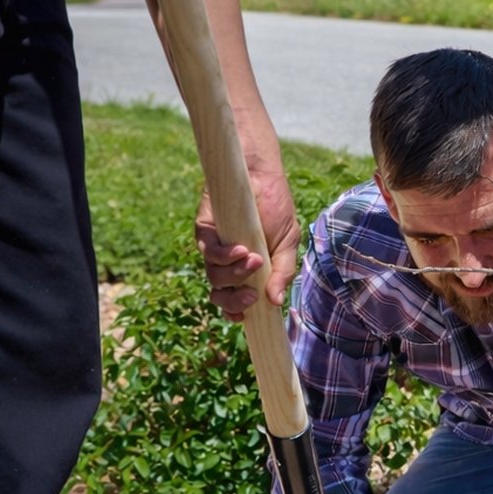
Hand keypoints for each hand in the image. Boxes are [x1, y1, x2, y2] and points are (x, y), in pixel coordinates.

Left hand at [195, 154, 299, 320]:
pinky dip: (224, 256)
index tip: (246, 318)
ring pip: (214, 277)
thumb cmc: (276, 209)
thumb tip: (277, 303)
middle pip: (219, 295)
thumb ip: (283, 273)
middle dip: (234, 301)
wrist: (262, 176)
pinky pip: (208, 253)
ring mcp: (215, 248)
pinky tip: (241, 250)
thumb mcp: (288, 244)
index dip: (236, 313)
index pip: (235, 301)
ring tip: (254, 260)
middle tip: (252, 295)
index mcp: (246, 272)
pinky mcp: (204, 231)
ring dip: (235, 275)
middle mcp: (227, 264)